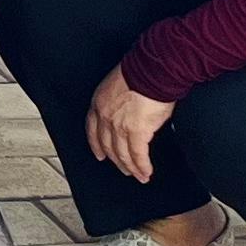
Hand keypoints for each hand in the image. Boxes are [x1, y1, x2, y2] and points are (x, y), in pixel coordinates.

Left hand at [86, 66, 177, 184]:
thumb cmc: (141, 71)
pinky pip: (138, 155)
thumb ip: (118, 101)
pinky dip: (142, 167)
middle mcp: (105, 116)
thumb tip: (127, 111)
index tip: (99, 154)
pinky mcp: (137, 132)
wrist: (152, 69)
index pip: (92, 129)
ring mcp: (119, 125)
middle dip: (116, 160)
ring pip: (122, 154)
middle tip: (123, 169)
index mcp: (99, 102)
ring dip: (131, 168)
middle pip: (108, 145)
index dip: (96, 145)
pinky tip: (146, 172)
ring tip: (138, 175)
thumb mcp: (118, 84)